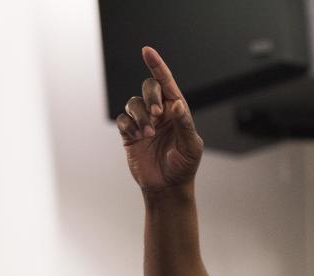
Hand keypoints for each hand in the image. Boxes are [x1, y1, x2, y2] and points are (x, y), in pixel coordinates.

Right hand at [116, 46, 203, 192]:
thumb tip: (174, 104)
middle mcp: (159, 112)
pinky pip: (123, 120)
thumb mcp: (191, 146)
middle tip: (158, 114)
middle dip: (151, 97)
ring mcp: (144, 122)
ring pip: (134, 104)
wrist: (167, 187)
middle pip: (149, 88)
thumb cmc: (184, 165)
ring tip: (149, 135)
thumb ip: (184, 124)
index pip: (167, 83)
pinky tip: (138, 138)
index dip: (157, 66)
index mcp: (177, 110)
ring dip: (141, 117)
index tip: (147, 51)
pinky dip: (129, 126)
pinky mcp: (130, 134)